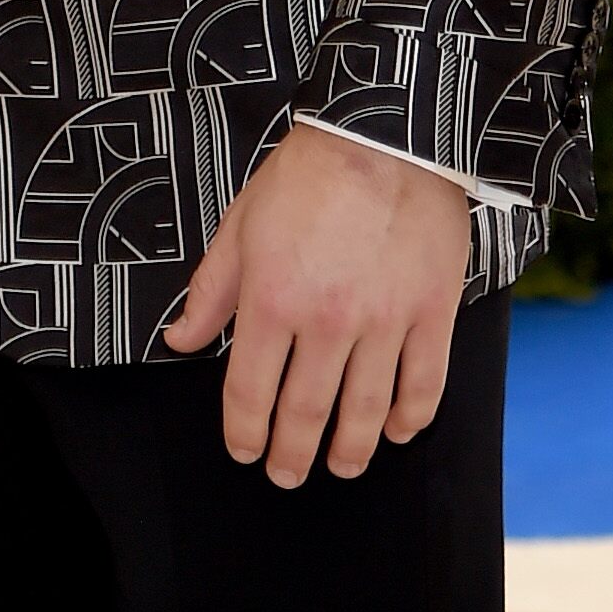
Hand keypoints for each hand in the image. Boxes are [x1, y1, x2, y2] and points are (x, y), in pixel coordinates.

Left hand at [161, 119, 470, 485]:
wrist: (384, 137)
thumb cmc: (305, 178)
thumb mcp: (239, 227)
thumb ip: (210, 292)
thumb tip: (180, 341)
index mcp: (271, 301)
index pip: (250, 392)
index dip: (243, 432)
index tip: (243, 452)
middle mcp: (327, 323)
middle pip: (306, 413)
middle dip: (291, 454)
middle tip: (286, 475)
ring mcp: (385, 323)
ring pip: (365, 412)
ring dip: (350, 451)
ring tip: (341, 467)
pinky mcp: (432, 314)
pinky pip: (423, 386)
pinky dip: (408, 418)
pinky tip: (395, 431)